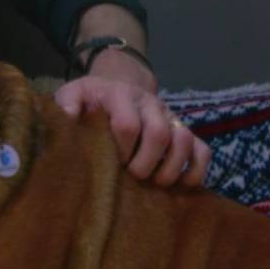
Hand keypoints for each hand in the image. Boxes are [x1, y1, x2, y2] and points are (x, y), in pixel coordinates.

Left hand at [54, 49, 210, 188]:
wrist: (119, 84)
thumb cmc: (92, 98)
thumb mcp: (74, 94)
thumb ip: (67, 103)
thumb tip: (67, 118)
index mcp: (121, 95)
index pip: (128, 124)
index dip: (121, 150)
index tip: (112, 163)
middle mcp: (150, 103)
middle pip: (160, 133)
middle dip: (146, 162)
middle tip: (134, 175)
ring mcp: (170, 116)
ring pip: (184, 139)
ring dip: (172, 167)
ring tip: (155, 183)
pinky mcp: (183, 130)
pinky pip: (202, 149)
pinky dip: (196, 170)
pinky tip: (181, 184)